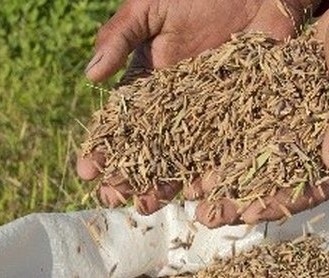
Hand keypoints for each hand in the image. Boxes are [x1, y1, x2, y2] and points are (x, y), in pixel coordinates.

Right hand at [77, 0, 310, 216]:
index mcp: (149, 82)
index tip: (86, 172)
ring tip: (146, 206)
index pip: (121, 123)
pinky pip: (225, 151)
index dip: (103, 147)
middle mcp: (176, 106)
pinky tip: (195, 194)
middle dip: (127, 176)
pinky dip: (211, 173)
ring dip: (162, 184)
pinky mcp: (242, 117)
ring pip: (182, 158)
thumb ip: (119, 38)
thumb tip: (90, 77)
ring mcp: (209, 115)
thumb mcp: (150, 8)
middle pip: (147, 149)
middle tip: (110, 199)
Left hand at [78, 0, 328, 226]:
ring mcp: (293, 122)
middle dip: (239, 199)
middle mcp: (316, 142)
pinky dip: (218, 138)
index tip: (248, 215)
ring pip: (253, 157)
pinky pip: (243, 123)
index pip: (312, 186)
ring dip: (222, 176)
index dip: (280, 203)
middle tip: (204, 216)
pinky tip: (190, 147)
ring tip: (187, 193)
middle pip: (275, 180)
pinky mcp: (274, 99)